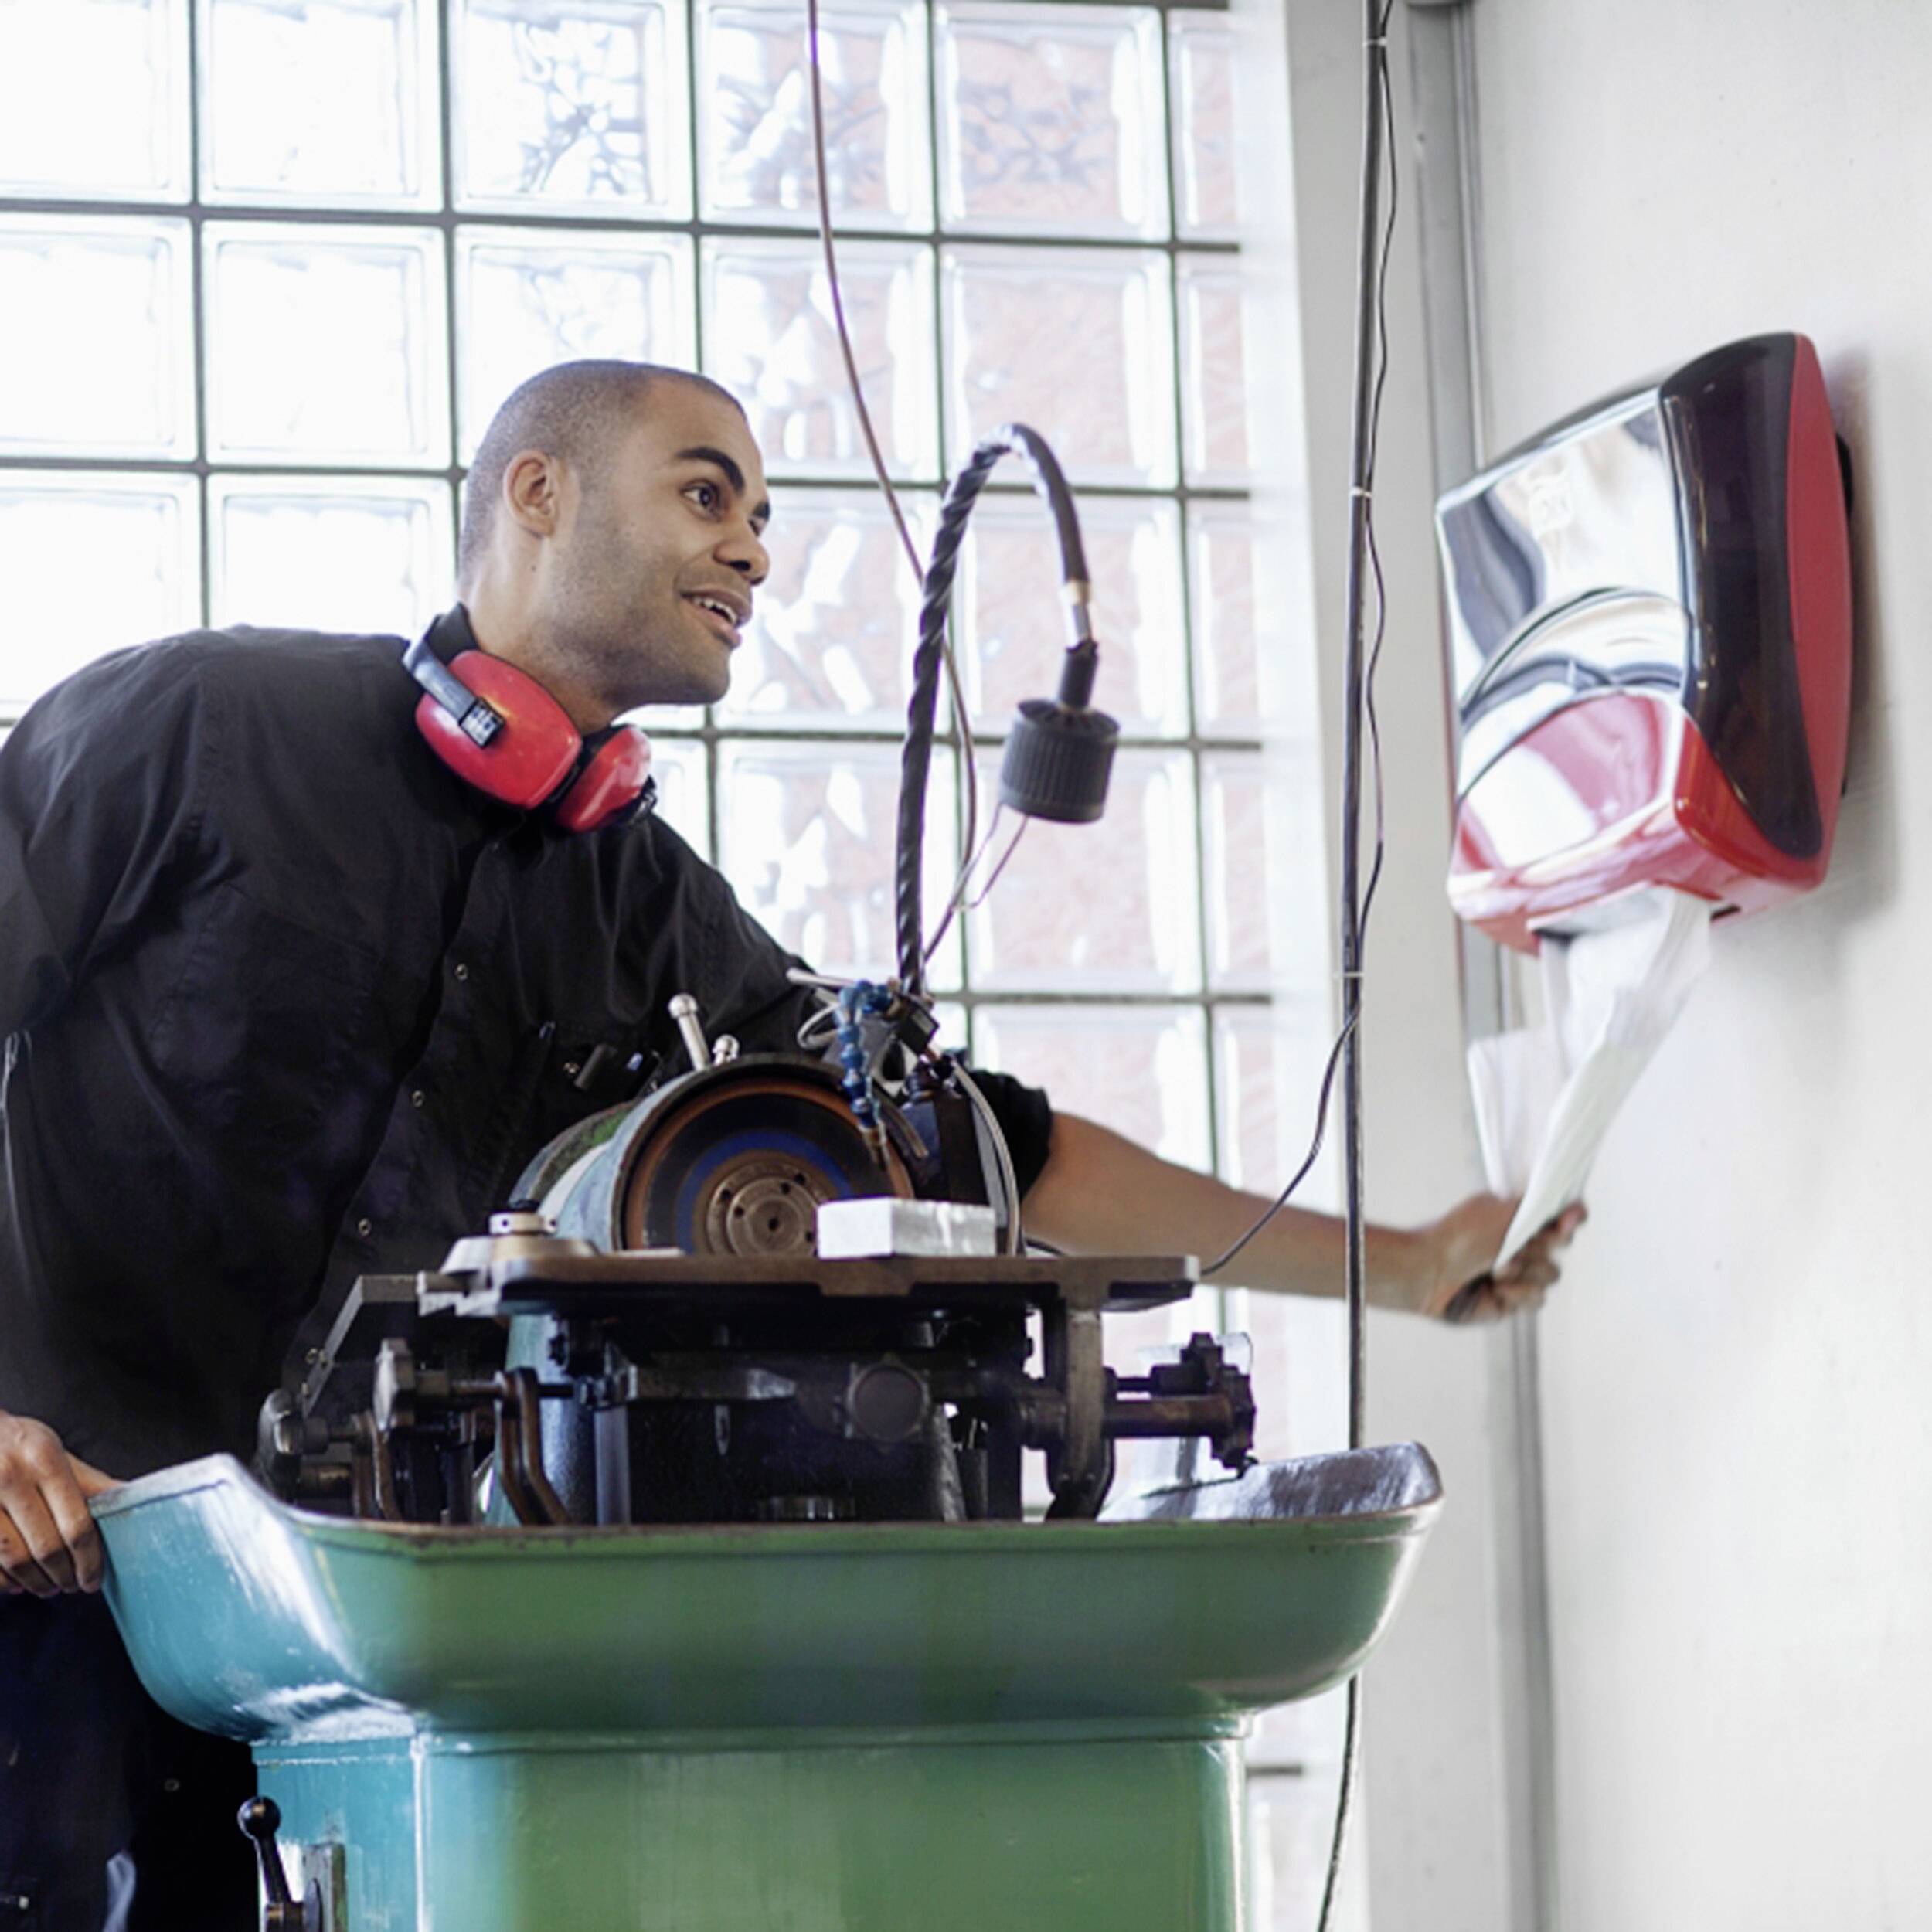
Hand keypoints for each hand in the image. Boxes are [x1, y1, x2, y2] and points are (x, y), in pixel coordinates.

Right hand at [0, 1411, 120, 1596]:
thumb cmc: (21, 1446)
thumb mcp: (57, 1453)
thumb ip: (90, 1482)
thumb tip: (134, 1501)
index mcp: (44, 1460)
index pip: (76, 1523)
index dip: (89, 1559)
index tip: (94, 1578)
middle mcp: (10, 1478)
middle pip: (47, 1547)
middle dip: (65, 1575)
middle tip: (75, 1585)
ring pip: (15, 1559)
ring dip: (37, 1583)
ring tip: (51, 1587)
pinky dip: (6, 1581)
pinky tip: (19, 1582)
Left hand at [1420, 1196, 1585, 1324]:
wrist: (1431, 1271)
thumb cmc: (1459, 1236)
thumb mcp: (1499, 1210)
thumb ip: (1537, 1206)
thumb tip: (1575, 1207)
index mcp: (1519, 1219)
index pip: (1561, 1217)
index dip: (1571, 1219)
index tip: (1567, 1220)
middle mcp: (1523, 1245)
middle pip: (1562, 1246)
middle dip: (1537, 1246)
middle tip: (1514, 1246)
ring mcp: (1520, 1274)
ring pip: (1551, 1274)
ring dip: (1524, 1271)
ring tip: (1495, 1270)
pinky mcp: (1513, 1301)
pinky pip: (1538, 1299)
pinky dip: (1517, 1293)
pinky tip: (1495, 1289)